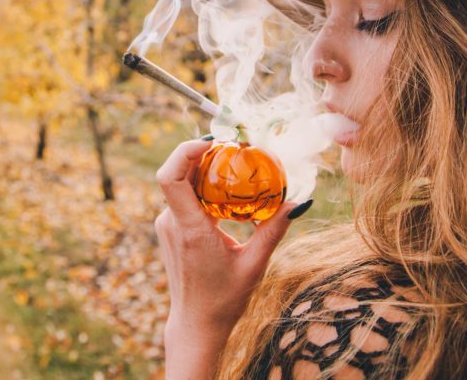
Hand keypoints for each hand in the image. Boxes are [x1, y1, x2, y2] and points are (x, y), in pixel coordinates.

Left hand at [154, 139, 297, 378]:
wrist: (196, 325)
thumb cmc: (224, 299)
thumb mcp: (254, 265)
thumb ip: (273, 231)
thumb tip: (298, 203)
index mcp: (190, 229)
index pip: (171, 177)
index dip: (185, 151)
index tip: (211, 141)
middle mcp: (172, 223)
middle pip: (179, 173)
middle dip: (202, 154)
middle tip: (234, 146)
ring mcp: (167, 226)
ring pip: (181, 184)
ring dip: (202, 170)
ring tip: (233, 163)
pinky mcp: (170, 229)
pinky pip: (182, 198)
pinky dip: (201, 187)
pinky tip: (225, 189)